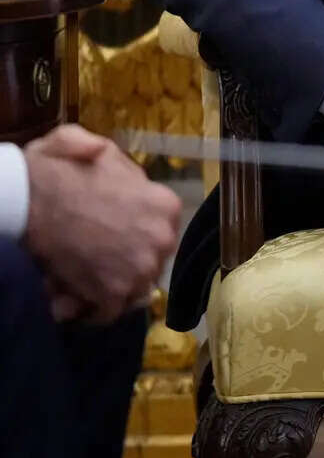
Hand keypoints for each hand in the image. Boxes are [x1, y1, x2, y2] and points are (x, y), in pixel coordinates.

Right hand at [22, 125, 180, 322]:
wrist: (24, 201)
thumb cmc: (54, 172)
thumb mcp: (87, 145)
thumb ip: (105, 151)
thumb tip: (100, 153)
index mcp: (165, 205)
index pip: (162, 232)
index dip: (136, 237)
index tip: (112, 238)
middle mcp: (163, 238)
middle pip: (151, 262)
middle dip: (125, 263)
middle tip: (94, 259)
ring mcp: (140, 268)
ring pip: (134, 288)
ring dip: (109, 287)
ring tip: (80, 278)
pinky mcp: (113, 293)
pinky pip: (110, 311)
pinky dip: (92, 309)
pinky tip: (72, 296)